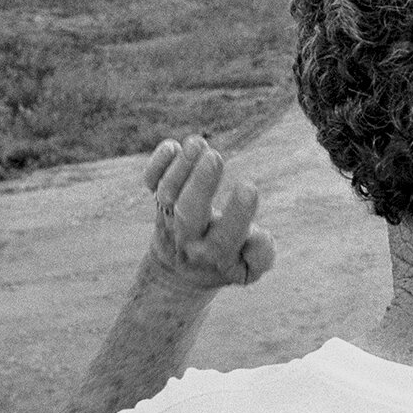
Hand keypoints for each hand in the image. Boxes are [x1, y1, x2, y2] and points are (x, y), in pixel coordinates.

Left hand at [142, 135, 276, 291]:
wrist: (180, 270)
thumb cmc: (225, 262)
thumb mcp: (248, 269)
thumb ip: (261, 256)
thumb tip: (258, 236)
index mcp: (213, 254)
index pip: (225, 237)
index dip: (238, 213)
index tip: (249, 187)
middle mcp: (186, 235)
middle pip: (188, 212)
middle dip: (200, 184)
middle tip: (214, 158)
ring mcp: (169, 215)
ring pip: (168, 192)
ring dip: (181, 166)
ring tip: (198, 143)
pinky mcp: (159, 198)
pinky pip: (151, 181)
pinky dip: (156, 164)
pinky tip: (172, 146)